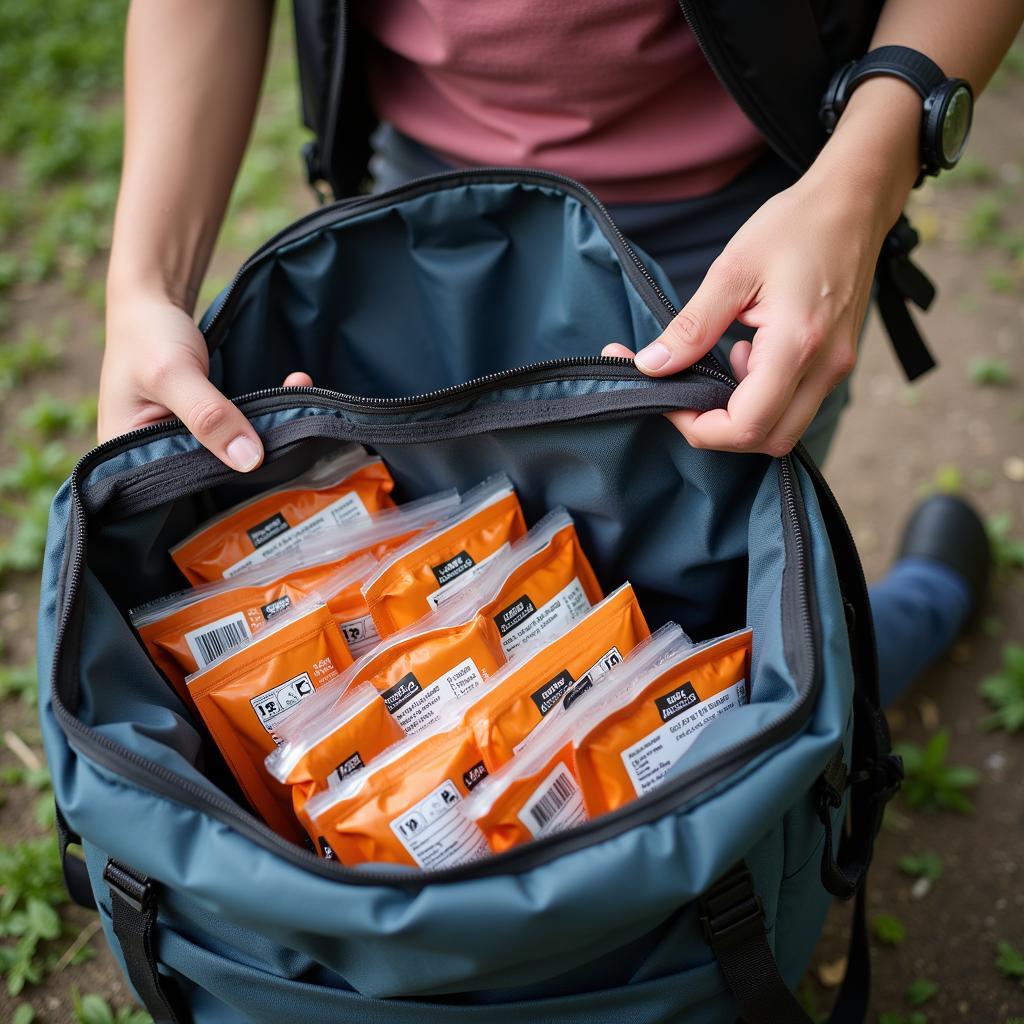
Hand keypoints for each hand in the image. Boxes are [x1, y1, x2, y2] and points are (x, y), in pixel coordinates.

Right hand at [99, 291, 311, 470]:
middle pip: (209, 477)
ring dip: (268, 434)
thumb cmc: (145, 335)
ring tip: (304, 411)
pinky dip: (267, 415)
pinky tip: (295, 389)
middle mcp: (154, 459)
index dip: (220, 488)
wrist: (154, 302)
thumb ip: (209, 415)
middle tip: (297, 440)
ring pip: (230, 455)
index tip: (267, 471)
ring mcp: (182, 443)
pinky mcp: (206, 427)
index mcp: (127, 460)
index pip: (177, 492)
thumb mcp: (172, 373)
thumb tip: (251, 460)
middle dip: (252, 462)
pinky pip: (239, 432)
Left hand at [605, 168, 892, 456]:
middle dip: (718, 430)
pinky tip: (747, 356)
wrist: (854, 201)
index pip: (746, 425)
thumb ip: (691, 327)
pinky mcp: (836, 362)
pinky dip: (762, 398)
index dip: (699, 427)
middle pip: (767, 439)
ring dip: (742, 415)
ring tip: (721, 365)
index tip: (668, 399)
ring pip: (783, 429)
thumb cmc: (796, 225)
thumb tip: (651, 367)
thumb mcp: (731, 271)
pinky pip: (796, 405)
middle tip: (685, 394)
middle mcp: (825, 367)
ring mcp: (836, 368)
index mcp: (797, 344)